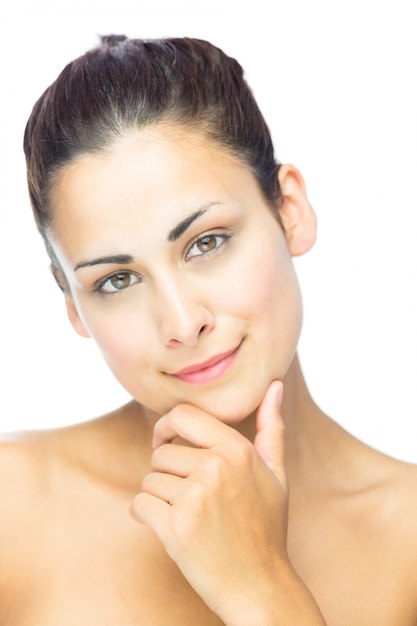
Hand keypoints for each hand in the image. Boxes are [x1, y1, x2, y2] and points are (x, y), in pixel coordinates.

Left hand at [131, 381, 291, 621]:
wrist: (261, 586)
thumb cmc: (267, 528)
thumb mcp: (277, 474)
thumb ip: (272, 427)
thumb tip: (275, 384)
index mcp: (237, 450)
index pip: (183, 415)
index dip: (166, 426)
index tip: (164, 442)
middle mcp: (216, 467)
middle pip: (162, 452)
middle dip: (166, 473)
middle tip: (186, 496)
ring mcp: (195, 497)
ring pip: (149, 479)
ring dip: (158, 497)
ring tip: (185, 516)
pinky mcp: (175, 527)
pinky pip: (139, 504)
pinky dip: (145, 516)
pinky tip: (167, 528)